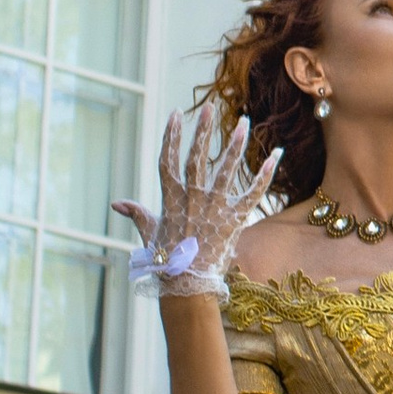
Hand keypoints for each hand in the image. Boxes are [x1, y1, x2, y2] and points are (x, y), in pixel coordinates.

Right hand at [115, 106, 282, 300]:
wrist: (186, 285)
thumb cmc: (166, 261)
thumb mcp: (149, 233)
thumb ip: (137, 213)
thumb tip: (116, 203)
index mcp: (171, 199)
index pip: (168, 161)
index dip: (171, 136)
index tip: (176, 114)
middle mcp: (192, 199)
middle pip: (196, 158)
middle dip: (202, 131)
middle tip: (209, 108)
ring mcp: (213, 209)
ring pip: (225, 170)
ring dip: (234, 145)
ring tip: (243, 122)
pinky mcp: (234, 221)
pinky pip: (252, 194)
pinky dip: (265, 175)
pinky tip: (276, 156)